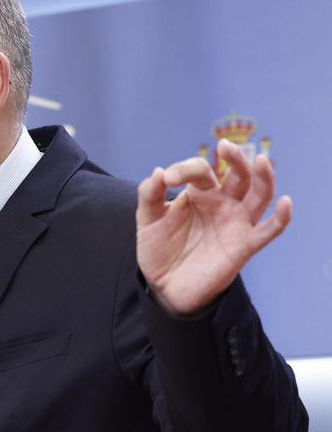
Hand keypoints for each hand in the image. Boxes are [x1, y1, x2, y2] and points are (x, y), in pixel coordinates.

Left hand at [136, 139, 291, 315]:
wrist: (164, 285)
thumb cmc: (159, 249)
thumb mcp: (147, 220)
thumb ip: (149, 195)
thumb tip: (158, 172)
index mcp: (199, 193)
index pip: (200, 171)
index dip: (185, 170)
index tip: (167, 179)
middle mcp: (221, 203)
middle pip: (239, 174)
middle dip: (235, 158)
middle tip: (225, 146)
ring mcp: (235, 222)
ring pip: (259, 195)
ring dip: (264, 177)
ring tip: (262, 161)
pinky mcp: (243, 245)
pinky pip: (269, 230)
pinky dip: (281, 217)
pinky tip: (285, 202)